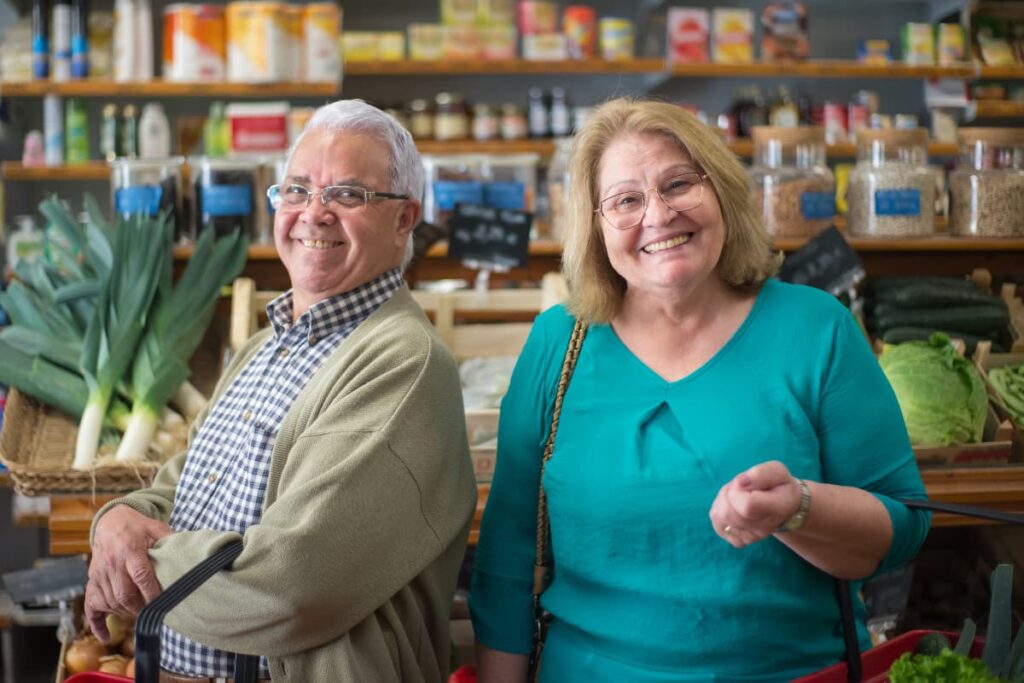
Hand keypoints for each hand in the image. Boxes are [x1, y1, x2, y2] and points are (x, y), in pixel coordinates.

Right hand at [86, 505, 172, 641]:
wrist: (111, 521)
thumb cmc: (139, 527)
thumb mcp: (156, 528)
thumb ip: (171, 541)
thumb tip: (192, 555)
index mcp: (130, 549)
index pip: (140, 574)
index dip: (151, 592)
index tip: (162, 604)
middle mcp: (112, 562)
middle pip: (123, 593)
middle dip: (139, 608)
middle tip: (153, 614)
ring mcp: (99, 573)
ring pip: (109, 601)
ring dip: (125, 613)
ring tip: (140, 614)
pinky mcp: (91, 580)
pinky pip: (90, 605)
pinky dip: (97, 623)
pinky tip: (107, 636)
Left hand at [709, 461, 802, 547]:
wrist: (783, 506)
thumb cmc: (779, 485)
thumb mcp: (776, 471)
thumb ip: (760, 474)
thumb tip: (740, 482)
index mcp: (778, 509)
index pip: (747, 505)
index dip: (737, 490)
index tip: (744, 482)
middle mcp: (765, 529)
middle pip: (728, 512)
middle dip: (728, 492)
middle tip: (741, 487)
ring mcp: (751, 538)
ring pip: (720, 516)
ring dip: (723, 499)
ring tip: (738, 495)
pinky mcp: (739, 541)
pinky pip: (717, 522)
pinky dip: (720, 509)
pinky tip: (734, 505)